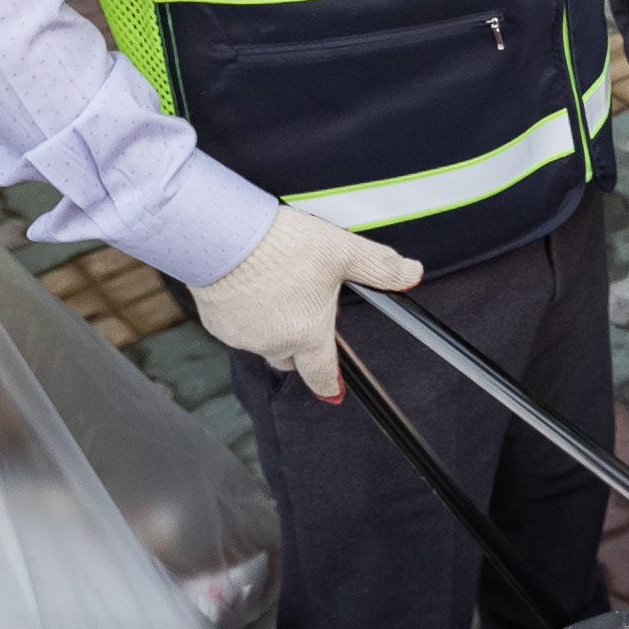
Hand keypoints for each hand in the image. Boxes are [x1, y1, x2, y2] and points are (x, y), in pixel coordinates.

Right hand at [190, 205, 420, 402]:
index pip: (322, 375)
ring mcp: (241, 337)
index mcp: (307, 335)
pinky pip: (239, 327)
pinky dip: (248, 314)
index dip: (331, 383)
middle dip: (302, 340)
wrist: (223, 238)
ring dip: (274, 324)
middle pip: (292, 356)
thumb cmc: (281, 246)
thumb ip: (379, 267)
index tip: (335, 390)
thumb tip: (411, 274)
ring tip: (279, 284)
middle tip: (307, 304)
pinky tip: (252, 284)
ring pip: (264, 340)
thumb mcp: (342, 251)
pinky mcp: (217, 324)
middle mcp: (273, 344)